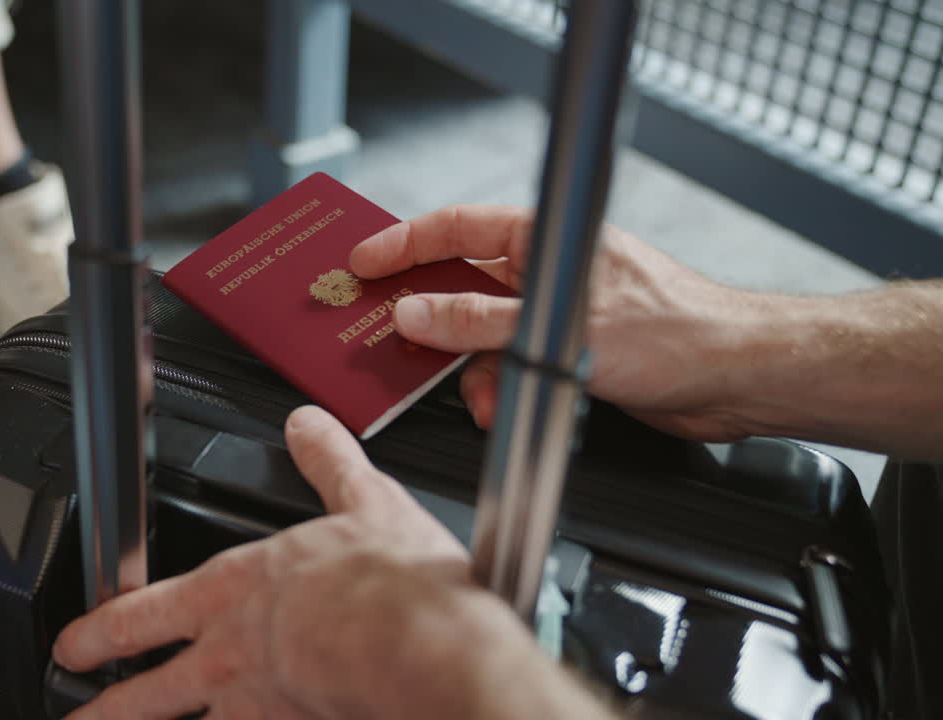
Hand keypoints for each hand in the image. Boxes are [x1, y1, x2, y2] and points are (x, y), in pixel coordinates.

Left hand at [52, 406, 545, 718]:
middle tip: (74, 713)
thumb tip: (307, 426)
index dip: (102, 629)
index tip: (75, 643)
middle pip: (146, 693)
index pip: (146, 612)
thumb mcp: (361, 499)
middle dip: (104, 708)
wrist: (422, 646)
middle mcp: (233, 656)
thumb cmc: (390, 583)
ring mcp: (257, 707)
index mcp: (236, 591)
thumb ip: (328, 463)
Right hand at [350, 205, 758, 441]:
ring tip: (482, 398)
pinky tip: (506, 408)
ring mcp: (554, 315)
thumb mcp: (562, 328)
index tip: (362, 262)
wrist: (736, 379)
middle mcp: (546, 273)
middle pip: (461, 286)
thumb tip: (418, 314)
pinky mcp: (565, 354)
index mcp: (548, 240)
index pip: (457, 229)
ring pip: (481, 337)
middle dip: (430, 320)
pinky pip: (509, 367)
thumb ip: (481, 322)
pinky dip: (501, 390)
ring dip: (473, 372)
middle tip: (386, 337)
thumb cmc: (681, 331)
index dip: (403, 243)